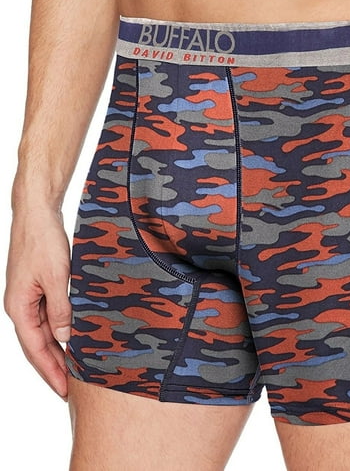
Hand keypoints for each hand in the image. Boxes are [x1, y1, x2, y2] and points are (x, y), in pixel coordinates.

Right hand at [4, 207, 70, 398]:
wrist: (37, 215)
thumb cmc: (43, 242)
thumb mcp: (57, 277)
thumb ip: (61, 308)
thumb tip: (65, 336)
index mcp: (19, 308)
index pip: (36, 349)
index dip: (50, 371)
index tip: (64, 390)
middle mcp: (21, 306)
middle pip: (38, 345)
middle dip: (54, 368)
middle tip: (71, 389)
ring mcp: (29, 297)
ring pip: (44, 332)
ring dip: (58, 351)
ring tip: (75, 369)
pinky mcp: (39, 288)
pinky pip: (49, 316)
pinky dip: (61, 330)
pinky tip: (74, 337)